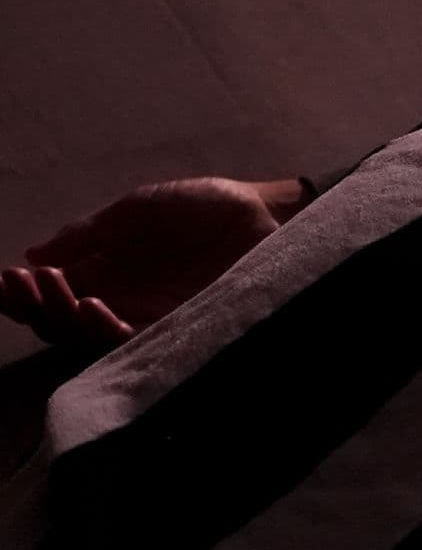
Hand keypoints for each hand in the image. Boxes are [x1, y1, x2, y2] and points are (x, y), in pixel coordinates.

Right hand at [0, 177, 305, 353]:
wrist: (267, 213)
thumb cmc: (203, 207)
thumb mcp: (139, 209)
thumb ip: (90, 231)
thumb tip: (31, 252)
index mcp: (102, 272)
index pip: (48, 294)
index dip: (18, 292)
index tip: (3, 278)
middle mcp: (117, 301)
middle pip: (58, 321)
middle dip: (32, 306)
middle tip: (21, 283)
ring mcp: (146, 317)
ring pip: (88, 337)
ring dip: (63, 317)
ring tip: (60, 293)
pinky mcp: (179, 328)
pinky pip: (133, 341)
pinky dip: (107, 329)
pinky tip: (95, 307)